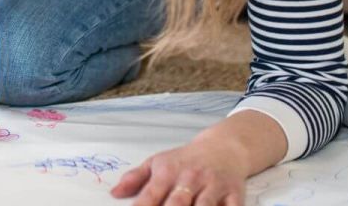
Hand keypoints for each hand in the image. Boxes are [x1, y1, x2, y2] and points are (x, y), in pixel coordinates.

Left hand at [111, 136, 247, 205]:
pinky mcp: (234, 194)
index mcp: (168, 172)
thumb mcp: (158, 162)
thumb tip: (114, 193)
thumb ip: (135, 178)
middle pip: (177, 204)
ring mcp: (213, 187)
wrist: (223, 148)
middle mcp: (190, 179)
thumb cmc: (187, 159)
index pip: (151, 195)